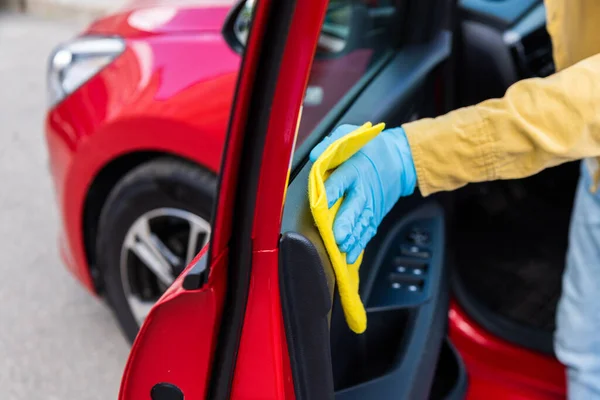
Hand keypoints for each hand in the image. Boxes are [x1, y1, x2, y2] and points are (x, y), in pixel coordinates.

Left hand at [310, 124, 416, 262]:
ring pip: (362, 223)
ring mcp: (371, 204)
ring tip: (343, 249)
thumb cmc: (369, 148)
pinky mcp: (376, 214)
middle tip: (337, 237)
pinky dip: (361, 243)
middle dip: (345, 223)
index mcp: (355, 168)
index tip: (321, 202)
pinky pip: (368, 230)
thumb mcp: (349, 135)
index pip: (341, 180)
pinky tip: (351, 255)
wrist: (400, 159)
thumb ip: (331, 143)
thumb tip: (315, 155)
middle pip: (354, 207)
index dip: (331, 191)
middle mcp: (364, 188)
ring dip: (353, 237)